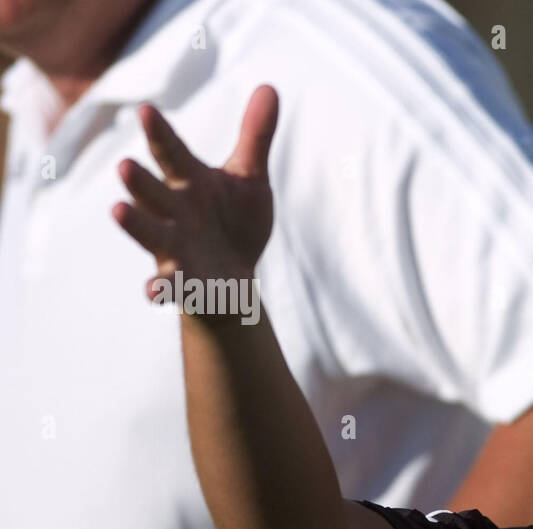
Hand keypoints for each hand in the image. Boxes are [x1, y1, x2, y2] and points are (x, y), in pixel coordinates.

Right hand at [112, 85, 279, 311]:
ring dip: (136, 223)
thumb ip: (255, 137)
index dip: (159, 133)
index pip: (172, 153)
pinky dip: (159, 288)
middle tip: (125, 165)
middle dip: (140, 181)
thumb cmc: (234, 222)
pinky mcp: (180, 282)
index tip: (146, 110)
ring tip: (118, 211)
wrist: (232, 280)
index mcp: (188, 181)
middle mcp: (173, 211)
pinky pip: (165, 286)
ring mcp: (173, 247)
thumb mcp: (248, 179)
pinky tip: (152, 293)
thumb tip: (270, 87)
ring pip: (150, 233)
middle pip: (153, 192)